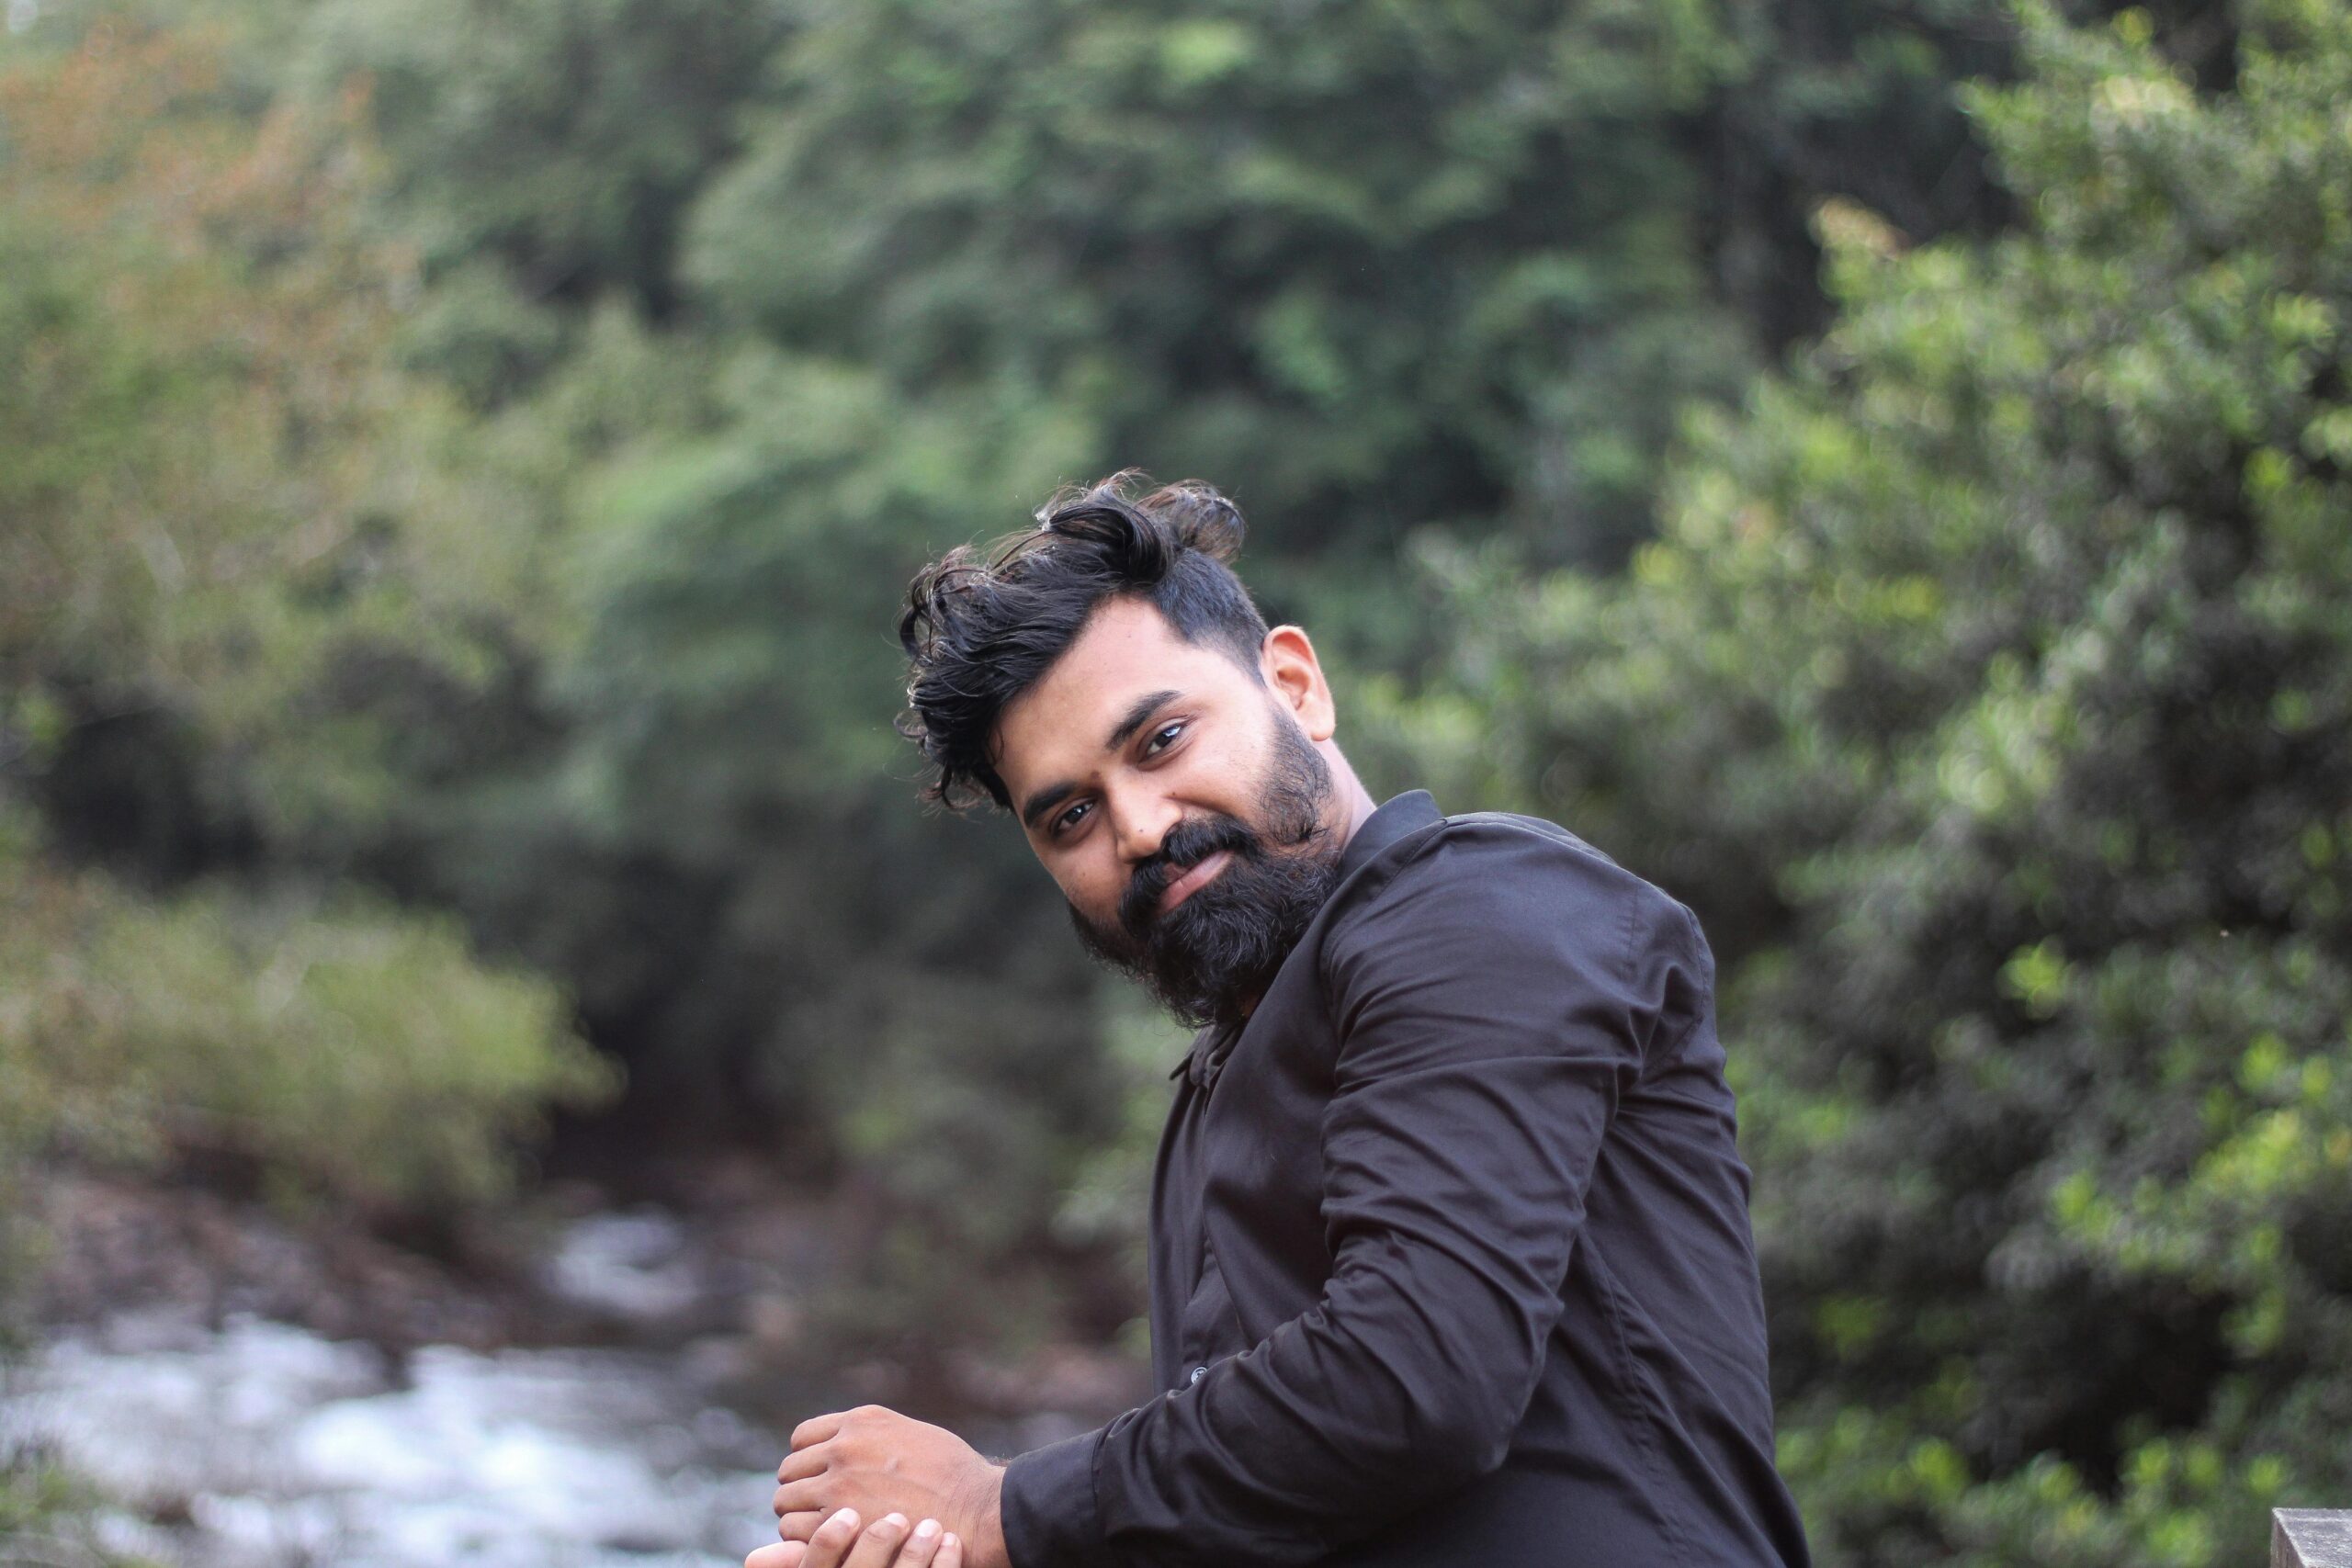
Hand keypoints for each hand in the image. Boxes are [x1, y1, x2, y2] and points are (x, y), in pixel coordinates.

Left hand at [772, 1405, 1007, 1567]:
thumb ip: (874, 1437)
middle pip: (790, 1470)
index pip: (803, 1438)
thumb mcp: (913, 1435)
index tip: (818, 1479)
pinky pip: (794, 1529)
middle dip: (801, 1489)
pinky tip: (830, 1545)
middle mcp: (844, 1447)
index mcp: (861, 1422)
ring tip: (823, 1530)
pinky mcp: (837, 1523)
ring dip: (799, 1515)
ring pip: (786, 1501)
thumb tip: (847, 1445)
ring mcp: (838, 1484)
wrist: (977, 1511)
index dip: (808, 1461)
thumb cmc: (954, 1478)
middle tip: (818, 1509)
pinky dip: (803, 1540)